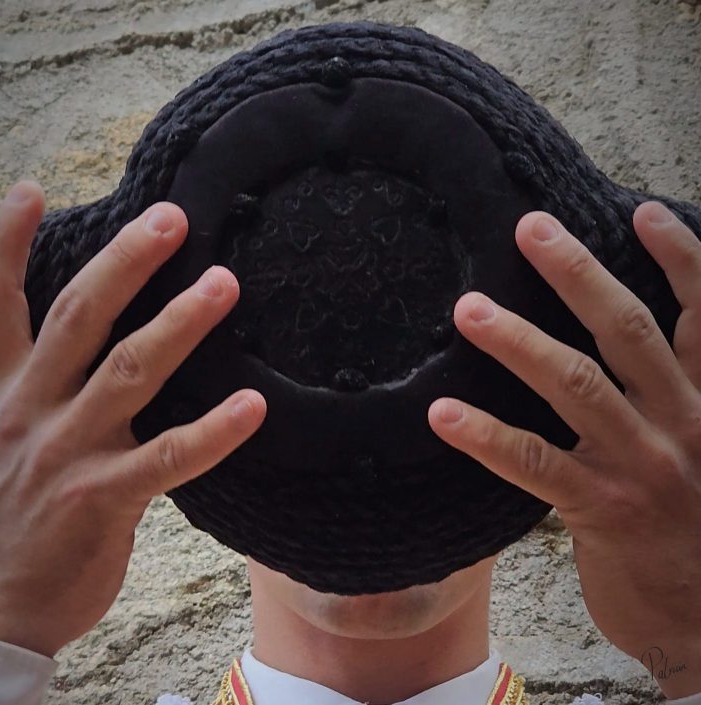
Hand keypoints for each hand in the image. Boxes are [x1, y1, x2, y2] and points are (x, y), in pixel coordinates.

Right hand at [0, 181, 266, 656]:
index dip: (6, 242)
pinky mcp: (100, 498)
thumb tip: (112, 347)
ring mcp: (66, 452)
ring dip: (179, 324)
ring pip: (128, 372)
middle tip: (172, 217)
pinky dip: (214, 430)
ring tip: (225, 284)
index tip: (32, 189)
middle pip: (77, 316)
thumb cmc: (17, 514)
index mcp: (7, 390)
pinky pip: (168, 456)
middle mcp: (32, 409)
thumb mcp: (14, 438)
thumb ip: (52, 389)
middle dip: (124, 261)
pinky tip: (255, 406)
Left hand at [427, 203, 700, 698]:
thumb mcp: (695, 447)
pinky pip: (535, 463)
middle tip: (528, 228)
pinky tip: (441, 415)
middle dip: (578, 274)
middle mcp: (684, 421)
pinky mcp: (604, 510)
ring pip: (578, 385)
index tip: (642, 210)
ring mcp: (644, 465)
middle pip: (628, 329)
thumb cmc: (688, 524)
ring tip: (468, 310)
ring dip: (520, 341)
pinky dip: (486, 436)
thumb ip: (666, 396)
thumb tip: (615, 346)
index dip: (681, 259)